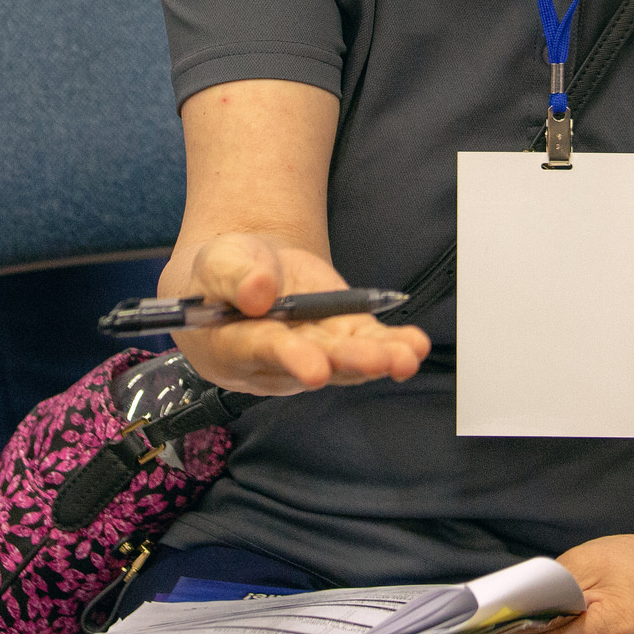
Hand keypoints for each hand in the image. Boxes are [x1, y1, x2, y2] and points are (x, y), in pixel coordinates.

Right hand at [164, 233, 429, 395]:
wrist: (247, 273)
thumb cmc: (223, 273)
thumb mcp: (218, 262)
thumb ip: (233, 276)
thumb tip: (258, 291)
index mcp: (238, 344)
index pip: (266, 351)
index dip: (292, 359)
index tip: (315, 371)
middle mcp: (280, 358)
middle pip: (317, 361)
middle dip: (349, 361)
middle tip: (377, 363)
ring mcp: (315, 347)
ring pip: (348, 360)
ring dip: (378, 359)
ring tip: (406, 358)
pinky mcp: (342, 332)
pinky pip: (368, 342)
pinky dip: (392, 345)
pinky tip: (415, 347)